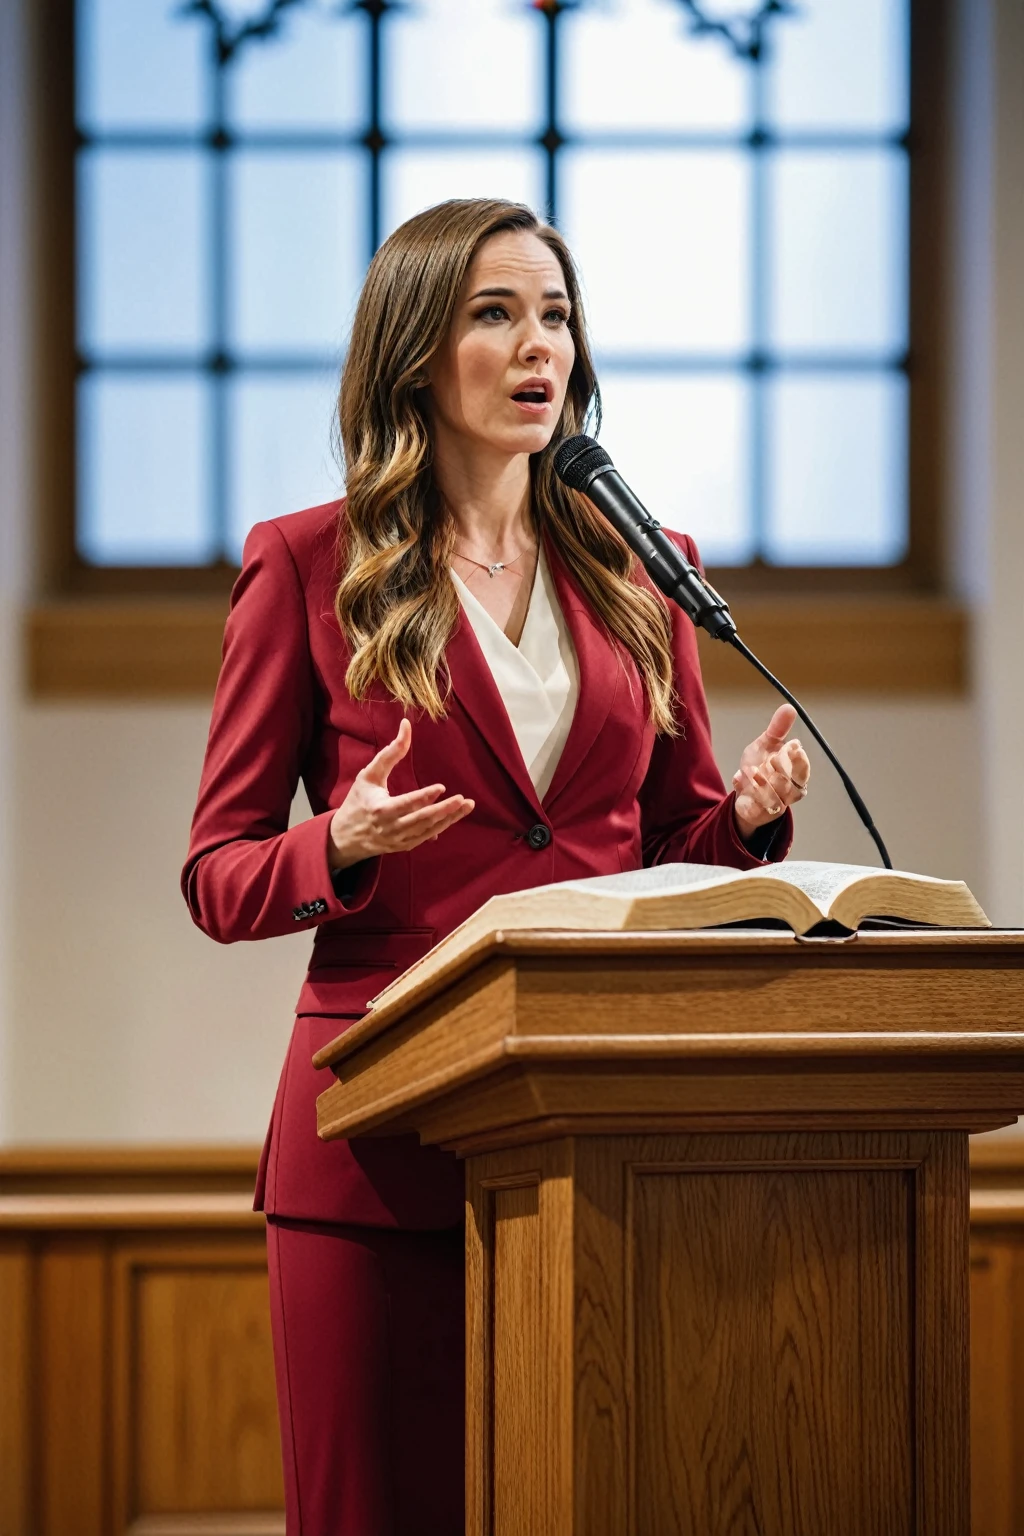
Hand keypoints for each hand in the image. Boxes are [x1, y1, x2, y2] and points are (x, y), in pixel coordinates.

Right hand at [328, 719, 474, 870]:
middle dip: (445, 810)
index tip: (442, 788)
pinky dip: (441, 827)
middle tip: (463, 800)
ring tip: (467, 806)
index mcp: (380, 810)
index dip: (424, 797)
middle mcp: (390, 828)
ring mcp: (398, 840)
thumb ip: (390, 752)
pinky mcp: (404, 846)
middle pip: (422, 819)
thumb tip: (406, 725)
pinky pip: (426, 836)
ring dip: (449, 818)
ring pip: (428, 830)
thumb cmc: (358, 800)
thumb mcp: (368, 775)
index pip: (406, 804)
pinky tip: (455, 816)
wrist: (346, 836)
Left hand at [731, 704, 809, 840]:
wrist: (744, 789)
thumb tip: (789, 707)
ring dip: (762, 784)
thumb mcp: (766, 744)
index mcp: (796, 775)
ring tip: (750, 770)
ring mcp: (775, 805)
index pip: (803, 770)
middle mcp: (789, 793)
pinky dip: (746, 793)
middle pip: (790, 786)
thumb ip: (778, 729)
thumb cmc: (761, 765)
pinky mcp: (760, 814)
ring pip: (774, 799)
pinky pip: (756, 808)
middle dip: (780, 771)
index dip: (800, 760)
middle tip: (771, 759)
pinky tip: (738, 779)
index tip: (792, 746)